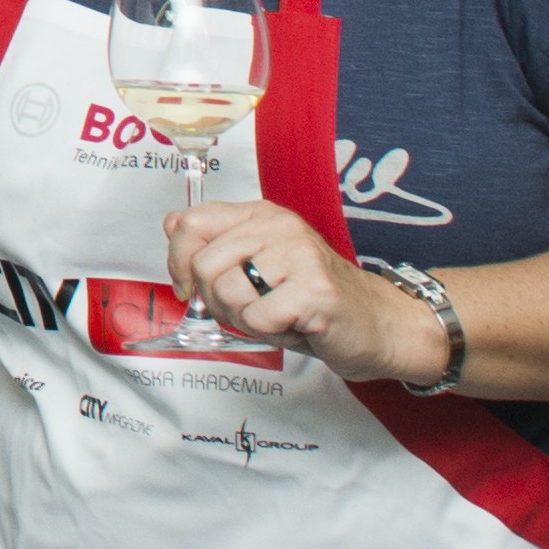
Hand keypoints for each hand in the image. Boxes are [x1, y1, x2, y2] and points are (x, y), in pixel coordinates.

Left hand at [160, 197, 429, 379]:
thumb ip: (215, 243)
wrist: (378, 324)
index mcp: (261, 215)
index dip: (179, 262)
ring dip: (244, 319)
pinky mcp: (315, 290)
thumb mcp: (257, 266)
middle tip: (250, 309)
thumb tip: (171, 223)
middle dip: (216, 300)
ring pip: (228, 293)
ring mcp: (300, 255)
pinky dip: (269, 333)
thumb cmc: (312, 300)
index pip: (191, 222)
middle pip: (205, 265)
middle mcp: (280, 226)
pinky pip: (258, 318)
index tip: (190, 287)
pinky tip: (294, 325)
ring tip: (276, 315)